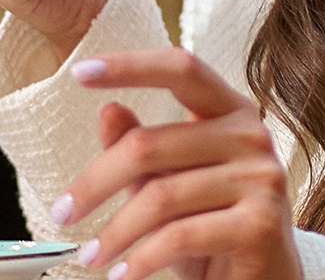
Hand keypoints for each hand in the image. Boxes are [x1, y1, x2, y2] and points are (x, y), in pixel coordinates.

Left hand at [49, 49, 300, 279]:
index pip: (182, 69)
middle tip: (63, 213)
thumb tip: (108, 109)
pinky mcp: (261, 225)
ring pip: (160, 197)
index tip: (78, 72)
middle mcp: (252, 136)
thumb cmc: (214, 230)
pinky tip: (122, 273)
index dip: (130, 65)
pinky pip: (180, 237)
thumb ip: (143, 146)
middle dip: (94, 183)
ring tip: (90, 255)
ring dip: (114, 233)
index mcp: (231, 111)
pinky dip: (140, 260)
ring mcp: (262, 179)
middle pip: (150, 144)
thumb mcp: (171, 184)